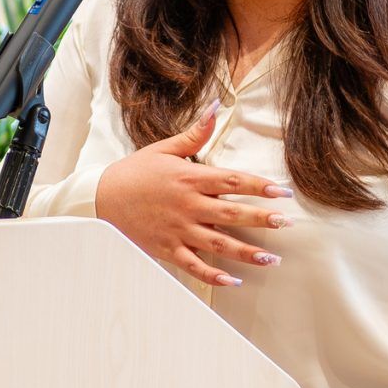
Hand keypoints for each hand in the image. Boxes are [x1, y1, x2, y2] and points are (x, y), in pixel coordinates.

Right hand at [94, 104, 294, 288]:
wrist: (100, 198)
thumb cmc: (135, 172)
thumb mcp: (165, 149)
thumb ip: (195, 133)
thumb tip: (217, 106)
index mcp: (190, 179)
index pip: (233, 182)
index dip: (261, 187)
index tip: (284, 191)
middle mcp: (188, 206)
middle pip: (232, 214)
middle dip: (262, 218)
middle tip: (287, 222)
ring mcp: (178, 230)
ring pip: (219, 244)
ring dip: (247, 253)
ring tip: (272, 259)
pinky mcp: (167, 249)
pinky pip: (194, 266)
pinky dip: (214, 276)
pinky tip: (234, 281)